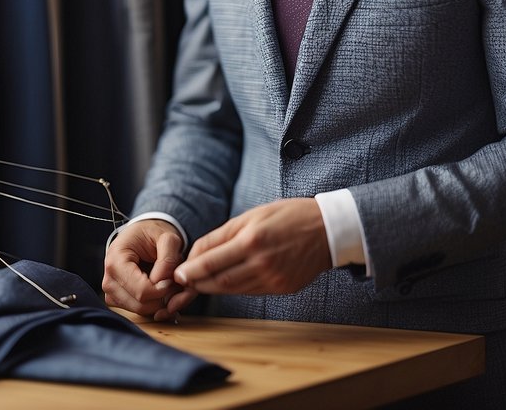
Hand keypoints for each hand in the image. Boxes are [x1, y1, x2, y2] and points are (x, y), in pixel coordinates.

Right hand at [102, 219, 194, 320]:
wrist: (140, 236)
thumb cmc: (151, 234)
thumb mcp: (166, 237)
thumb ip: (168, 258)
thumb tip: (163, 283)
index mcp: (115, 261)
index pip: (141, 291)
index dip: (163, 290)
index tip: (173, 280)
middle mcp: (108, 280)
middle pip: (141, 304)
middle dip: (163, 297)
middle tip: (174, 283)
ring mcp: (111, 292)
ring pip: (141, 310)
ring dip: (160, 302)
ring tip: (168, 284)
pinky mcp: (117, 299)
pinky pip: (139, 310)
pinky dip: (154, 305)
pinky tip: (161, 292)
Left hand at [173, 198, 330, 294]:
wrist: (328, 230)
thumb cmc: (288, 216)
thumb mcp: (252, 215)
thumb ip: (222, 235)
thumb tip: (196, 252)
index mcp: (252, 239)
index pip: (212, 262)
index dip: (192, 271)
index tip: (177, 274)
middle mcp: (262, 262)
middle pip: (220, 280)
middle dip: (198, 283)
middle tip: (182, 282)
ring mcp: (274, 278)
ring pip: (234, 289)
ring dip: (212, 288)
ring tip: (197, 284)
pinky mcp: (282, 288)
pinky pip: (250, 291)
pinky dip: (233, 288)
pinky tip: (223, 283)